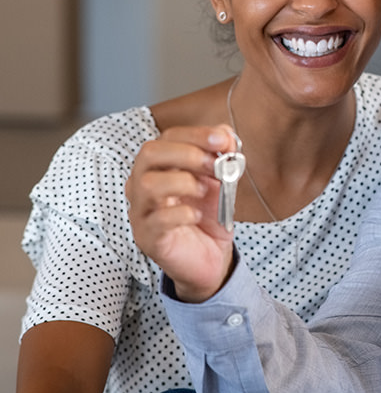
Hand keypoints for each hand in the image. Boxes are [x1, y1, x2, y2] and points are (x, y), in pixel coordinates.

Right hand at [126, 124, 237, 301]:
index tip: (223, 139)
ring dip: (183, 182)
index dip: (196, 134)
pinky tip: (197, 216)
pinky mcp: (148, 238)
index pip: (167, 138)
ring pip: (147, 184)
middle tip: (214, 166)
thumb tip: (226, 134)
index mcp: (159, 167)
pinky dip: (182, 213)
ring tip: (204, 191)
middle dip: (187, 154)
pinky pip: (157, 220)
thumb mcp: (220, 182)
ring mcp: (142, 212)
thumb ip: (222, 157)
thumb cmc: (208, 216)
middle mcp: (143, 185)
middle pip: (149, 154)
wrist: (210, 258)